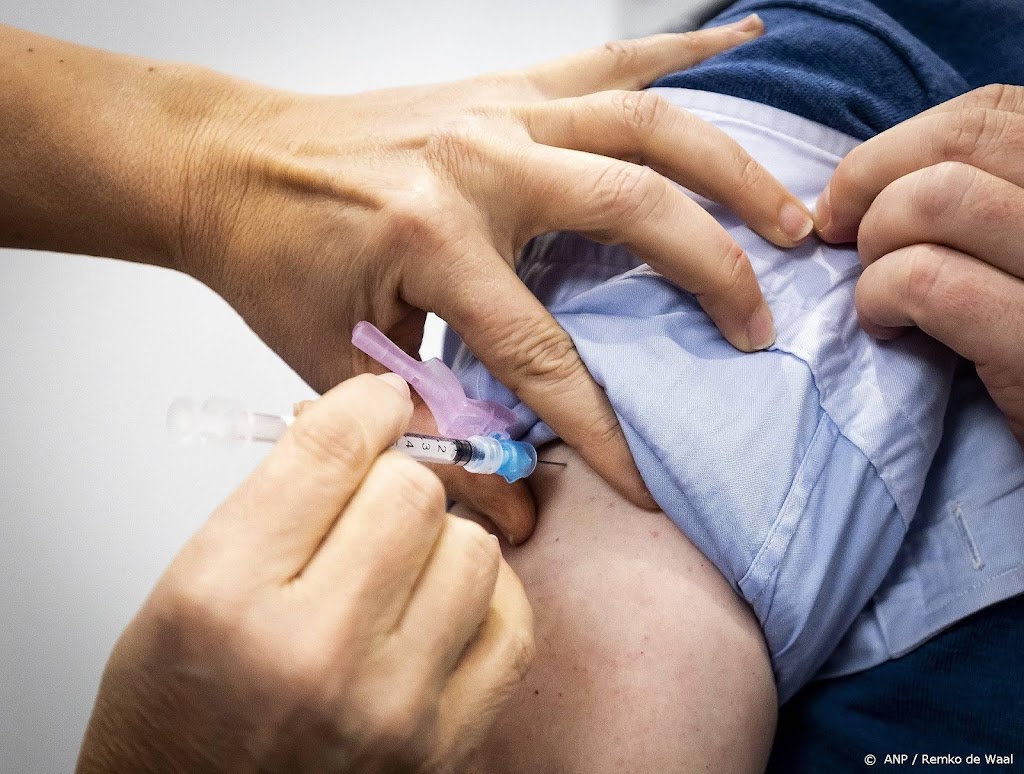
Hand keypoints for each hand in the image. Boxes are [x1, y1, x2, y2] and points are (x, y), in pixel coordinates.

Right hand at [77, 374, 532, 772]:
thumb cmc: (180, 707)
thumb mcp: (188, 583)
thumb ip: (280, 497)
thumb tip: (367, 422)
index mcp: (226, 596)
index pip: (332, 450)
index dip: (364, 406)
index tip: (376, 404)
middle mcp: (313, 653)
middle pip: (413, 491)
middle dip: (395, 477)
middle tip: (375, 495)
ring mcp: (391, 706)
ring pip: (473, 549)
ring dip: (442, 538)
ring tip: (402, 561)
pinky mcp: (445, 745)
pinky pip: (512, 626)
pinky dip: (486, 598)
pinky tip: (444, 603)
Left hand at [174, 15, 811, 509]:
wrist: (226, 163)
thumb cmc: (274, 260)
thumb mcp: (336, 363)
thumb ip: (428, 432)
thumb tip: (513, 507)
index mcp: (433, 240)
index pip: (545, 355)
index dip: (600, 432)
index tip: (648, 482)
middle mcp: (481, 161)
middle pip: (636, 212)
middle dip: (714, 276)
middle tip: (760, 329)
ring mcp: (498, 110)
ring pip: (648, 123)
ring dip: (731, 169)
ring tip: (792, 217)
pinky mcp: (502, 86)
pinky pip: (611, 59)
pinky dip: (685, 53)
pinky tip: (746, 46)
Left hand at [816, 84, 1023, 441]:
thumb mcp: (1012, 257)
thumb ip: (973, 207)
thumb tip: (868, 186)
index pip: (991, 114)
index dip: (900, 146)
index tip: (850, 196)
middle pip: (961, 146)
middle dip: (870, 183)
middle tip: (839, 236)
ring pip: (939, 202)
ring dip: (878, 245)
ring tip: (877, 290)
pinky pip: (930, 283)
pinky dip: (882, 297)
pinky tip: (888, 328)